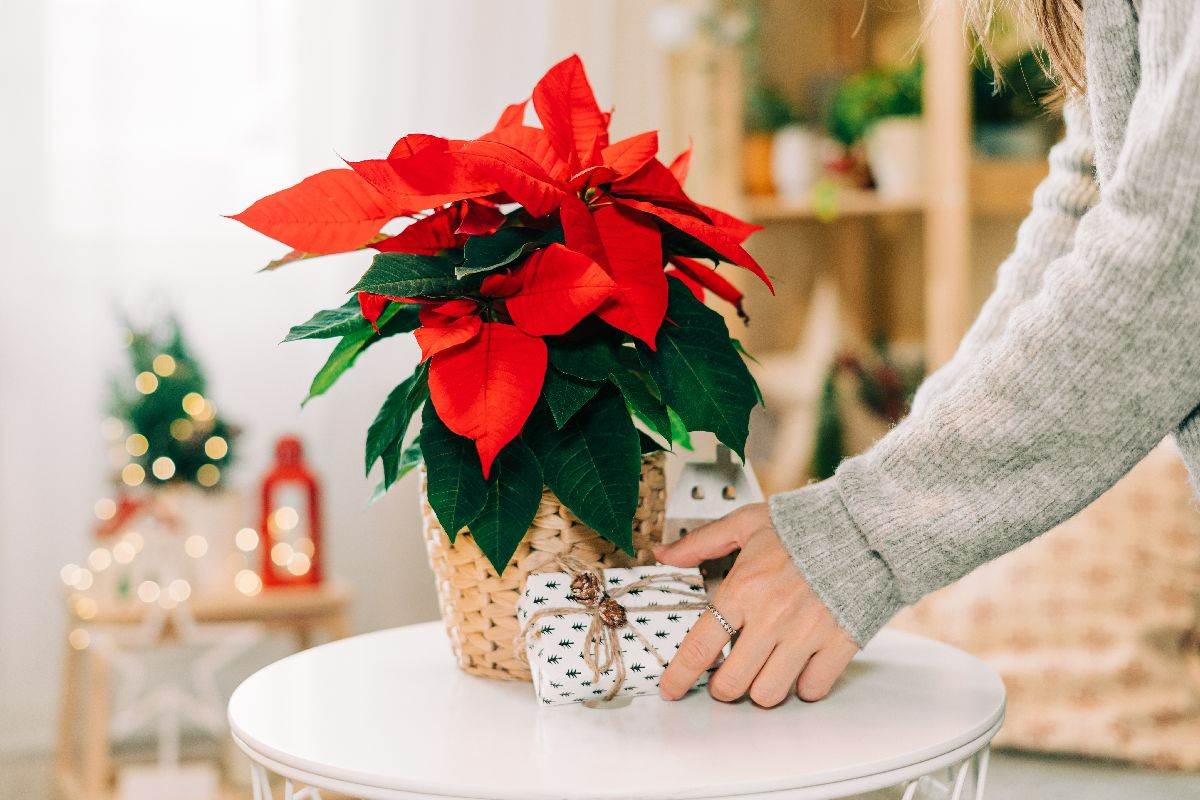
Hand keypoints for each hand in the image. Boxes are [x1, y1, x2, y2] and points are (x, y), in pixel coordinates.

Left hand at [654, 503, 858, 706]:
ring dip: (760, 689)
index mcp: (744, 588)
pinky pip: (812, 690)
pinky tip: (798, 666)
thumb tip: (663, 554)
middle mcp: (772, 617)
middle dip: (722, 687)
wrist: (864, 524)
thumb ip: (700, 542)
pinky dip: (802, 686)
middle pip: (731, 683)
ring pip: (769, 695)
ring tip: (762, 670)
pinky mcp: (840, 643)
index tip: (671, 690)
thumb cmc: (804, 524)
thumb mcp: (745, 523)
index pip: (699, 647)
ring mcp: (807, 634)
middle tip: (726, 675)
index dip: (679, 677)